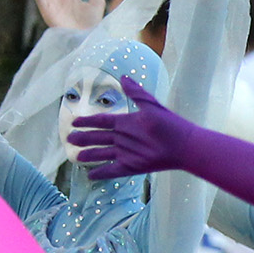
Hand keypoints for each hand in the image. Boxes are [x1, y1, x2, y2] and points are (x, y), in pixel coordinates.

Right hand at [67, 76, 192, 179]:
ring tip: (76, 157)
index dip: (88, 122)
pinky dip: (102, 173)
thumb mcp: (151, 106)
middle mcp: (124, 138)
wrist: (183, 145)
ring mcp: (126, 153)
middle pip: (99, 138)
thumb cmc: (170, 124)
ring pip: (103, 154)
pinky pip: (113, 170)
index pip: (102, 122)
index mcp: (126, 122)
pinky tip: (91, 176)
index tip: (75, 121)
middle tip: (69, 139)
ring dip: (90, 156)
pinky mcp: (131, 166)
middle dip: (84, 139)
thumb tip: (123, 76)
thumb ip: (135, 93)